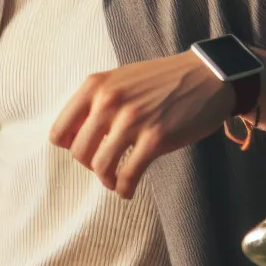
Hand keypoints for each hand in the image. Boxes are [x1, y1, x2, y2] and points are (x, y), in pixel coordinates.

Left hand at [50, 51, 235, 199]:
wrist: (206, 76)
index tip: (86, 149)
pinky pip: (128, 175)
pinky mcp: (156, 138)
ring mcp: (132, 120)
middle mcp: (109, 101)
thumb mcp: (118, 80)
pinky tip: (127, 190)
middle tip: (104, 165)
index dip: (70, 147)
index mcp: (94, 86)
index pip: (59, 132)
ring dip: (107, 180)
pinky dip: (124, 189)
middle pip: (78, 153)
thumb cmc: (159, 81)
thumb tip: (72, 139)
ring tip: (115, 180)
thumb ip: (94, 103)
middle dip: (89, 165)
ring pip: (100, 166)